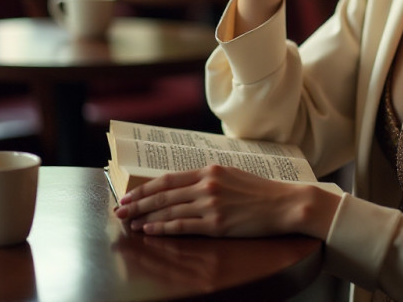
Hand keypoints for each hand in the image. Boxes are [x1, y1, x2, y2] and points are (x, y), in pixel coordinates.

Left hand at [114, 165, 299, 237]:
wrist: (283, 204)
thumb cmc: (259, 190)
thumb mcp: (231, 174)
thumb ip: (207, 178)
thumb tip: (183, 186)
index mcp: (210, 170)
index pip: (168, 178)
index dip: (145, 187)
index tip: (129, 194)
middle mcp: (207, 185)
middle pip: (163, 194)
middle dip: (138, 203)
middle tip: (119, 209)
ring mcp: (211, 205)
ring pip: (168, 211)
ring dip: (145, 217)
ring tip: (129, 222)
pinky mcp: (216, 225)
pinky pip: (182, 227)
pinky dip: (162, 229)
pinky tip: (149, 231)